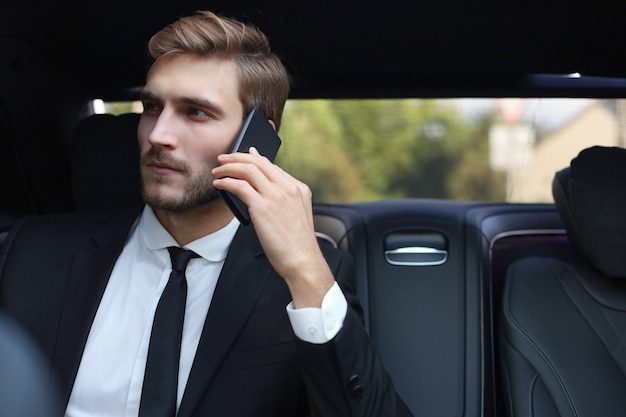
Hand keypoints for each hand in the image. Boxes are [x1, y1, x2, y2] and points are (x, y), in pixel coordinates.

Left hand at [212, 148, 334, 307]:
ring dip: (229, 167)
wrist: (303, 261)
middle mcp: (288, 188)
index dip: (253, 158)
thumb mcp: (296, 215)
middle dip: (237, 157)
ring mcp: (276, 196)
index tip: (241, 156)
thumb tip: (263, 189)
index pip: (272, 166)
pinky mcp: (263, 207)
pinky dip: (226, 182)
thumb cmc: (297, 245)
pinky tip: (219, 185)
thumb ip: (284, 199)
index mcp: (299, 189)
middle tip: (223, 159)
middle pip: (259, 162)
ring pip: (248, 169)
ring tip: (217, 171)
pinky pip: (239, 186)